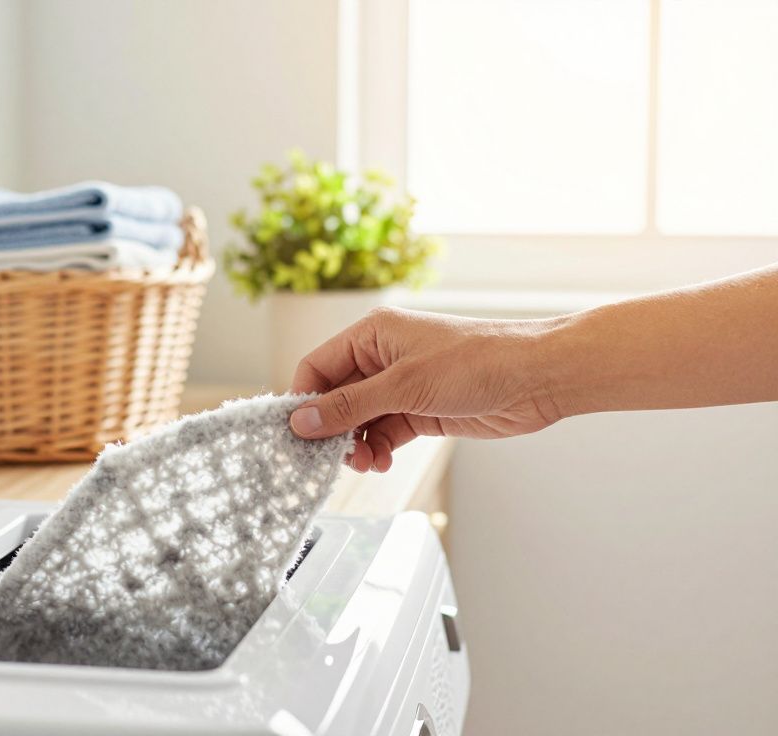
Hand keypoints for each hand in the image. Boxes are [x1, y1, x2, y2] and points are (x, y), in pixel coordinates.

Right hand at [288, 307, 564, 472]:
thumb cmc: (478, 362)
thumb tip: (302, 421)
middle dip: (331, 429)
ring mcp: (402, 385)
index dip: (304, 400)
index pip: (317, 367)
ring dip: (355, 444)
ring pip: (359, 420)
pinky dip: (377, 449)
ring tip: (363, 463)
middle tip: (329, 458)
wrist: (536, 379)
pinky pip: (383, 432)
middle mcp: (382, 357)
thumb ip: (349, 406)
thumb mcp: (404, 385)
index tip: (296, 434)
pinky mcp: (420, 410)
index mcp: (372, 334)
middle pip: (336, 397)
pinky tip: (380, 462)